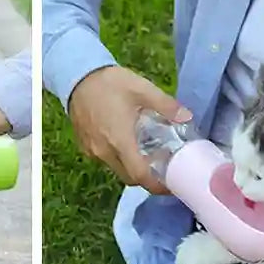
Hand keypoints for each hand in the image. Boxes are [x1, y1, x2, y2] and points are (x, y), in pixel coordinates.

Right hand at [68, 65, 191, 193]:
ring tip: (145, 155)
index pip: (140, 175)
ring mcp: (93, 152)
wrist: (76, 76)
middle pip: (129, 178)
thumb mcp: (142, 88)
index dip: (156, 186)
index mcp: (121, 140)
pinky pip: (106, 161)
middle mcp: (105, 152)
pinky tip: (125, 144)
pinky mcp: (86, 148)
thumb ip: (166, 105)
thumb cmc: (110, 83)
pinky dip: (119, 159)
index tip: (170, 186)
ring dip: (132, 168)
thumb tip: (187, 117)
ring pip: (117, 170)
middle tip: (162, 169)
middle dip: (146, 179)